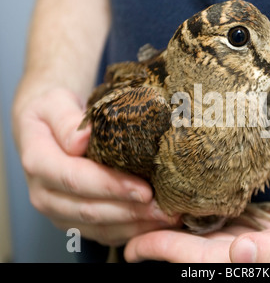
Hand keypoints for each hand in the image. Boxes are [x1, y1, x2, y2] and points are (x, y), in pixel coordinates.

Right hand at [13, 88, 179, 245]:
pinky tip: (155, 223)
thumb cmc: (54, 109)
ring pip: (98, 228)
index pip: (75, 179)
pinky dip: (131, 232)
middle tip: (165, 209)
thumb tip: (81, 140)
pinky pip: (104, 233)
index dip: (111, 186)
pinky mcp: (73, 220)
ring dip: (134, 226)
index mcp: (37, 162)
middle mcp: (43, 193)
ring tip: (167, 217)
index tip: (144, 189)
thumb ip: (66, 120)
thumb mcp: (55, 102)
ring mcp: (58, 211)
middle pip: (89, 210)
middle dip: (131, 211)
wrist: (44, 125)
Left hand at [124, 206, 269, 261]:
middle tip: (131, 222)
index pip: (211, 260)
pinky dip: (222, 211)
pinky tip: (204, 201)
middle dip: (168, 238)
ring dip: (188, 223)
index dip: (170, 252)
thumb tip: (240, 249)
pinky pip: (248, 219)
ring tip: (157, 209)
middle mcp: (267, 257)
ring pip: (222, 233)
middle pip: (206, 248)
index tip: (134, 245)